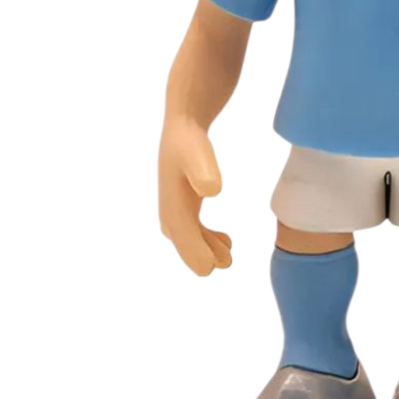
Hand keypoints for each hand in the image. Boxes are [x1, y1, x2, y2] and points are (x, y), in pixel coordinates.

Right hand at [158, 116, 232, 275]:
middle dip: (204, 256)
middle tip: (228, 261)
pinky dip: (207, 240)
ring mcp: (175, 214)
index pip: (185, 240)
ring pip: (192, 242)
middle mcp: (169, 217)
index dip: (198, 255)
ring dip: (208, 250)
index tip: (213, 267)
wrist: (183, 131)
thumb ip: (203, 172)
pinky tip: (225, 239)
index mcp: (171, 210)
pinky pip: (194, 233)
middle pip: (188, 246)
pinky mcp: (183, 209)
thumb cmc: (189, 144)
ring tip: (229, 253)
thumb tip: (211, 190)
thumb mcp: (198, 154)